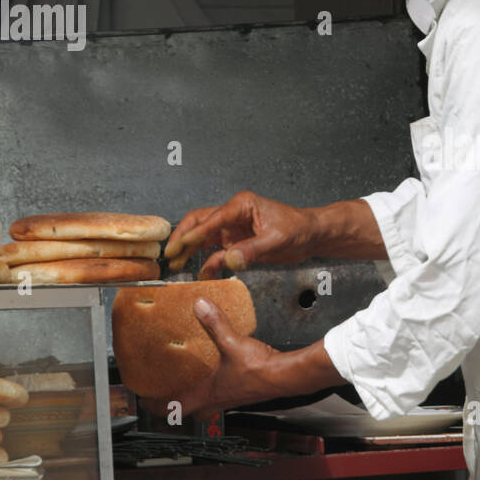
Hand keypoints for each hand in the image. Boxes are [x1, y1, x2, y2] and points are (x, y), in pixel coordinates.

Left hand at [140, 297, 280, 420]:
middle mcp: (219, 400)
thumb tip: (199, 306)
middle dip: (177, 408)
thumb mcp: (232, 342)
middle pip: (191, 412)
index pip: (176, 407)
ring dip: (196, 401)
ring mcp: (232, 399)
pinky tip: (218, 376)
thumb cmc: (261, 370)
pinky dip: (214, 391)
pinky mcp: (244, 393)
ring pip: (207, 407)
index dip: (158, 406)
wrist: (287, 377)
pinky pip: (222, 397)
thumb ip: (215, 323)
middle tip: (165, 398)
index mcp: (209, 393)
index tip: (147, 402)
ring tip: (188, 387)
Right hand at [163, 191, 315, 276]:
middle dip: (183, 237)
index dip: (195, 233)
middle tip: (169, 253)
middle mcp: (233, 214)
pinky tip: (201, 273)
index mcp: (241, 205)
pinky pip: (216, 252)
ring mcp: (232, 229)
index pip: (212, 219)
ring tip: (176, 264)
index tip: (179, 245)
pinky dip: (208, 262)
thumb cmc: (297, 228)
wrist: (310, 235)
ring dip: (189, 249)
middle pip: (199, 222)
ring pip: (203, 237)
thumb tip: (230, 259)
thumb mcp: (277, 240)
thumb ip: (253, 250)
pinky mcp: (236, 242)